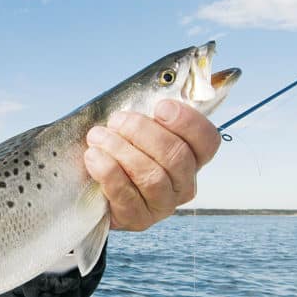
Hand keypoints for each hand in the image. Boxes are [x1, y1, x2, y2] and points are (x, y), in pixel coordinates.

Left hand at [84, 99, 220, 230]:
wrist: (90, 186)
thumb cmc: (118, 146)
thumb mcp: (135, 125)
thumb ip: (150, 107)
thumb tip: (167, 77)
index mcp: (191, 157)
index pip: (207, 140)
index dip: (188, 122)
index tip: (160, 108)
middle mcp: (184, 183)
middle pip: (176, 156)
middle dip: (143, 132)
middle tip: (116, 120)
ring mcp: (163, 205)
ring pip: (152, 176)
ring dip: (121, 150)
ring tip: (97, 137)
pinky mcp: (138, 220)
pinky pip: (127, 195)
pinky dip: (108, 172)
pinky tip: (94, 157)